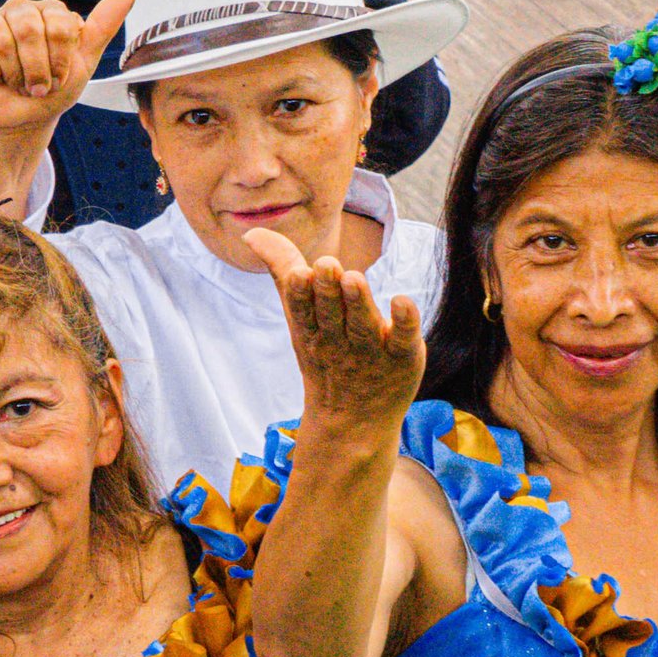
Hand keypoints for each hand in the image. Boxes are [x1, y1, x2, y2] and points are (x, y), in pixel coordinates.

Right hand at [0, 0, 133, 133]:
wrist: (25, 117)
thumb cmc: (55, 88)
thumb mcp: (84, 62)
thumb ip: (102, 29)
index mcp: (48, 11)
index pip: (59, 24)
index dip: (61, 59)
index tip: (61, 76)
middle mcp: (18, 9)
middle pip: (29, 29)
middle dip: (39, 68)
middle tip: (39, 84)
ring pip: (2, 41)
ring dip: (16, 75)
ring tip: (19, 83)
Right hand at [245, 229, 424, 438]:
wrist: (354, 423)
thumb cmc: (326, 356)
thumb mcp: (300, 317)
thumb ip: (283, 271)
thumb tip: (252, 233)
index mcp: (312, 330)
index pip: (303, 309)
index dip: (301, 293)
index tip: (300, 273)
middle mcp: (340, 341)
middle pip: (332, 314)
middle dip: (328, 291)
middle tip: (327, 265)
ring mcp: (372, 352)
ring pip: (364, 326)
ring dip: (359, 303)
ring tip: (354, 278)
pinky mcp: (404, 358)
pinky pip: (405, 339)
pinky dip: (405, 322)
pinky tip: (403, 301)